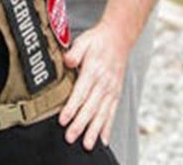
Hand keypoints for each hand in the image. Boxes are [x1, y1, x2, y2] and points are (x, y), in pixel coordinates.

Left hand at [59, 21, 126, 150]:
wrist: (119, 37)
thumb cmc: (98, 40)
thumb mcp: (83, 41)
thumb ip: (74, 52)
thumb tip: (67, 61)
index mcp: (93, 70)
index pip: (81, 92)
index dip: (71, 107)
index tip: (63, 119)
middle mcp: (103, 82)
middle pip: (90, 107)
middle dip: (80, 124)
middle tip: (71, 137)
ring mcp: (111, 90)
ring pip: (102, 114)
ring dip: (94, 130)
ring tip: (87, 144)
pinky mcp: (116, 94)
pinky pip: (111, 113)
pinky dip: (107, 127)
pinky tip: (103, 139)